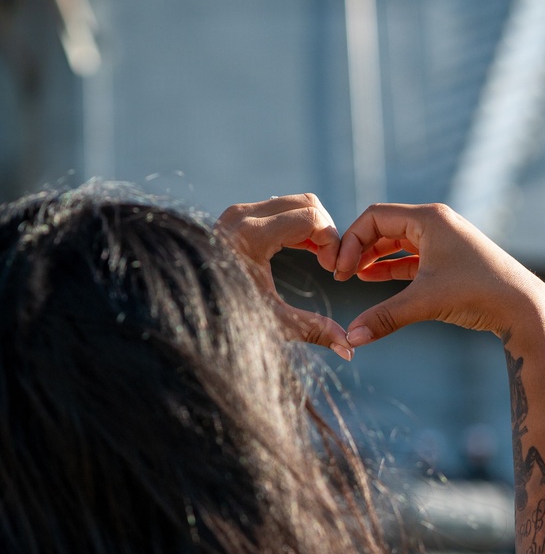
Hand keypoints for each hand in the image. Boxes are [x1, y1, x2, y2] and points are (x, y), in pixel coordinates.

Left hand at [215, 194, 353, 359]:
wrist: (185, 311)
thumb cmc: (226, 318)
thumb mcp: (275, 323)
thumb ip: (315, 330)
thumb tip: (349, 350)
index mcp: (252, 235)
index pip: (311, 217)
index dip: (332, 241)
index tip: (333, 270)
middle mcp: (243, 215)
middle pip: (307, 203)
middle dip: (326, 231)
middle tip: (329, 264)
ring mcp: (238, 214)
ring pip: (295, 204)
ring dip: (314, 229)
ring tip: (319, 260)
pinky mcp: (238, 218)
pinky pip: (281, 210)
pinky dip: (298, 227)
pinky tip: (306, 254)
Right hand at [334, 203, 544, 346]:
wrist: (523, 307)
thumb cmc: (478, 294)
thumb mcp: (426, 303)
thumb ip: (385, 317)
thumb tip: (351, 339)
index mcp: (429, 218)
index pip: (374, 217)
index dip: (351, 242)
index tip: (342, 272)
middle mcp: (437, 221)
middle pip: (383, 226)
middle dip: (360, 249)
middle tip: (342, 275)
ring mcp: (445, 238)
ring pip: (398, 241)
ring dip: (374, 257)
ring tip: (353, 276)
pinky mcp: (450, 257)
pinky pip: (412, 255)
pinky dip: (392, 265)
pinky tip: (373, 279)